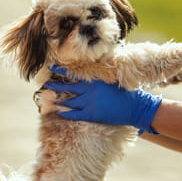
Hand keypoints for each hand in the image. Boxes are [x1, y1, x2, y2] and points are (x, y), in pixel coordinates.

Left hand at [44, 66, 161, 132]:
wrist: (135, 107)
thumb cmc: (127, 92)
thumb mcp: (113, 79)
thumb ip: (100, 76)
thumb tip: (91, 72)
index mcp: (95, 80)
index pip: (73, 73)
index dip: (60, 70)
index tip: (51, 66)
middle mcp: (90, 90)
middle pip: (67, 87)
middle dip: (54, 85)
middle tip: (45, 84)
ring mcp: (90, 103)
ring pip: (68, 101)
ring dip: (58, 99)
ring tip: (49, 97)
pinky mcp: (92, 114)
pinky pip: (74, 114)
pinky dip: (65, 113)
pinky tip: (58, 111)